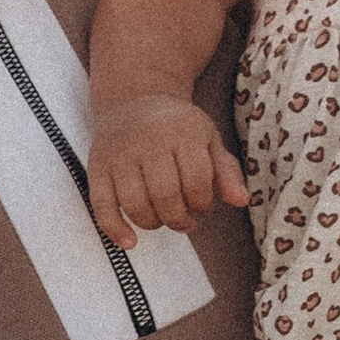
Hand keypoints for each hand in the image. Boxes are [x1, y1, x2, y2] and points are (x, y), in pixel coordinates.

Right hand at [90, 96, 250, 244]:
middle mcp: (149, 141)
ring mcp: (120, 154)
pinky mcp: (98, 166)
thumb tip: (242, 200)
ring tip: (162, 220)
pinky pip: (101, 204)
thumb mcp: (208, 139)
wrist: (134, 98)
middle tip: (184, 220)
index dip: (203, 203)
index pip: (197, 182)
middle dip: (179, 218)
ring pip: (135, 203)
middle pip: (165, 195)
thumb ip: (227, 170)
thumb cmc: (177, 125)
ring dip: (153, 223)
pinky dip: (114, 228)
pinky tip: (129, 241)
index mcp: (183, 132)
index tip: (202, 205)